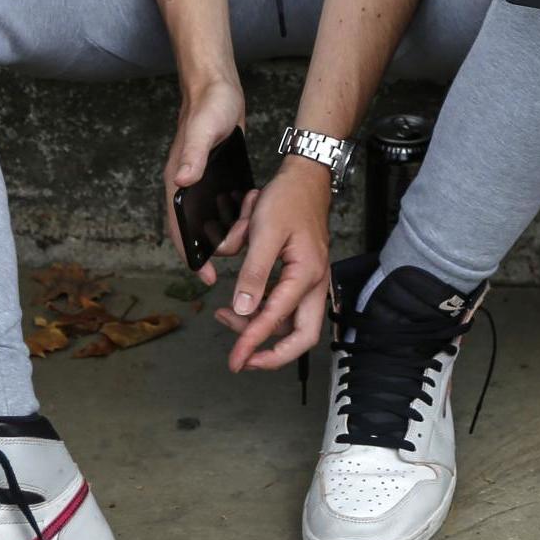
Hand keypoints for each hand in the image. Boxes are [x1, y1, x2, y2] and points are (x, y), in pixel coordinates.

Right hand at [163, 75, 244, 287]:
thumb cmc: (209, 107)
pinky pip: (220, 205)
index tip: (205, 276)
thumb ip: (194, 155)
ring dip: (226, 231)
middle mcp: (186, 184)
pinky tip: (250, 221)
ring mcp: (200, 181)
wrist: (217, 87)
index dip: (190, 254)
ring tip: (249, 238)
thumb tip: (182, 181)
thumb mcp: (204, 131)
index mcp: (178, 180)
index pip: (178, 227)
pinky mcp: (215, 175)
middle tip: (240, 255)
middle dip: (214, 247)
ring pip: (209, 219)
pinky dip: (233, 216)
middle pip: (194, 229)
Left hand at [214, 158, 331, 370]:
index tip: (235, 360)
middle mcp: (314, 283)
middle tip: (242, 360)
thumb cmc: (288, 201)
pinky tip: (238, 305)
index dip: (253, 343)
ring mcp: (310, 281)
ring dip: (260, 329)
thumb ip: (254, 274)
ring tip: (225, 318)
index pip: (277, 320)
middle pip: (302, 336)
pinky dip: (262, 311)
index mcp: (307, 274)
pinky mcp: (302, 276)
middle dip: (272, 354)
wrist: (305, 178)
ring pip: (291, 323)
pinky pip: (284, 305)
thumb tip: (243, 310)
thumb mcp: (264, 234)